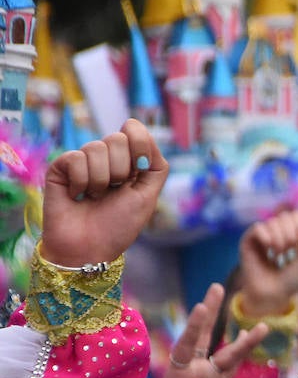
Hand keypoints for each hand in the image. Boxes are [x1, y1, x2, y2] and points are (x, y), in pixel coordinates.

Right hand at [41, 120, 167, 267]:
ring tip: (94, 197)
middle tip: (113, 191)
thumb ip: (155, 165)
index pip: (134, 129)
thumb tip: (140, 131)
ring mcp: (82, 161)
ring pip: (97, 148)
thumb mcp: (148, 195)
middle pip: (117, 138)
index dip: (140, 145)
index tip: (138, 169)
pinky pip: (76, 158)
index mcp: (128, 161)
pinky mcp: (60, 167)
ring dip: (101, 180)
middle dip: (120, 169)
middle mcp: (105, 158)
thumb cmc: (119, 225)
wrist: (89, 248)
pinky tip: (77, 195)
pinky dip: (81, 181)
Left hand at [141, 283, 268, 377]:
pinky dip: (244, 355)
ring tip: (262, 326)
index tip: (201, 308)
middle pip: (205, 336)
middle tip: (217, 287)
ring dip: (244, 341)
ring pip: (228, 354)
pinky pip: (234, 368)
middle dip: (211, 313)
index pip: (186, 344)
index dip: (194, 327)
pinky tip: (253, 337)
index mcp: (177, 370)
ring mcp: (209, 376)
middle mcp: (194, 367)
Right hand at [237, 210, 297, 317]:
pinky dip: (268, 238)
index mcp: (293, 232)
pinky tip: (270, 249)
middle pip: (289, 215)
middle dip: (294, 233)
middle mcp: (278, 230)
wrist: (275, 293)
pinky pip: (259, 227)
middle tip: (292, 249)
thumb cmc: (293, 278)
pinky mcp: (249, 239)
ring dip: (281, 239)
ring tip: (280, 253)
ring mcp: (263, 234)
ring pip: (274, 221)